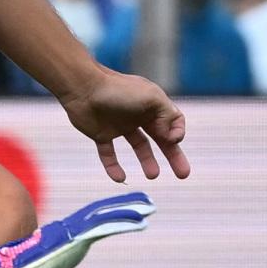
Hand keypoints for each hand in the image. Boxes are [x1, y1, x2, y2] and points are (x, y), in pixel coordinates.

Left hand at [60, 69, 191, 182]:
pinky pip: (109, 154)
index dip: (177, 132)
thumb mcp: (152, 98)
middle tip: (183, 174)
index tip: (172, 140)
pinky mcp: (101, 134)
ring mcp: (120, 125)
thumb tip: (172, 137)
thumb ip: (168, 116)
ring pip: (139, 146)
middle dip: (173, 155)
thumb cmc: (118, 90)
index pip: (174, 121)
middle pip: (161, 138)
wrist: (83, 88)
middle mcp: (138, 115)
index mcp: (152, 105)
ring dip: (147, 161)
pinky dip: (113, 167)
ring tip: (152, 176)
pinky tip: (120, 178)